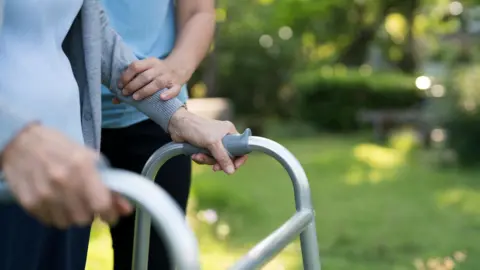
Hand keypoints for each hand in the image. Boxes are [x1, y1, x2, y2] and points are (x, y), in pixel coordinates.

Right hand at [0, 124, 131, 227]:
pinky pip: (50, 221)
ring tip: (69, 201)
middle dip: (90, 213)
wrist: (21, 142)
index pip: (101, 204)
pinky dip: (56, 215)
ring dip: (72, 216)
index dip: (110, 214)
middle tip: (87, 203)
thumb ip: (110, 185)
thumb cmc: (61, 147)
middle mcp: (63, 182)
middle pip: (84, 218)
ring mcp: (44, 194)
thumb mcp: (90, 158)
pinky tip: (55, 201)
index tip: (111, 215)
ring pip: (67, 223)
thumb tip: (126, 209)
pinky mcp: (29, 203)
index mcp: (82, 166)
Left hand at [116, 57, 184, 102]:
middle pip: (145, 76)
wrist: (179, 67)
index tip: (120, 85)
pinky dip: (168, 94)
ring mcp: (169, 77)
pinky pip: (174, 90)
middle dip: (133, 85)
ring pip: (157, 83)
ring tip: (135, 98)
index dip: (126, 76)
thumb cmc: (156, 72)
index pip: (136, 66)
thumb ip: (131, 82)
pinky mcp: (177, 85)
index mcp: (150, 62)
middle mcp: (159, 68)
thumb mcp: (145, 70)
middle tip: (125, 93)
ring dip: (145, 91)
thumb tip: (114, 99)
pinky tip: (161, 98)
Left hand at [168, 108, 247, 173]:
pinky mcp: (204, 148)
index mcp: (229, 132)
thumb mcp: (212, 143)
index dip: (239, 158)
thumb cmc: (197, 129)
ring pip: (216, 159)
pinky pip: (207, 159)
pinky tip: (195, 155)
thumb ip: (223, 157)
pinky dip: (201, 159)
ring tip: (199, 156)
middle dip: (219, 162)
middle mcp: (223, 137)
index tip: (234, 167)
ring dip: (207, 160)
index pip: (241, 147)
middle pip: (228, 157)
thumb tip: (231, 171)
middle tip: (214, 167)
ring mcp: (214, 143)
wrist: (178, 126)